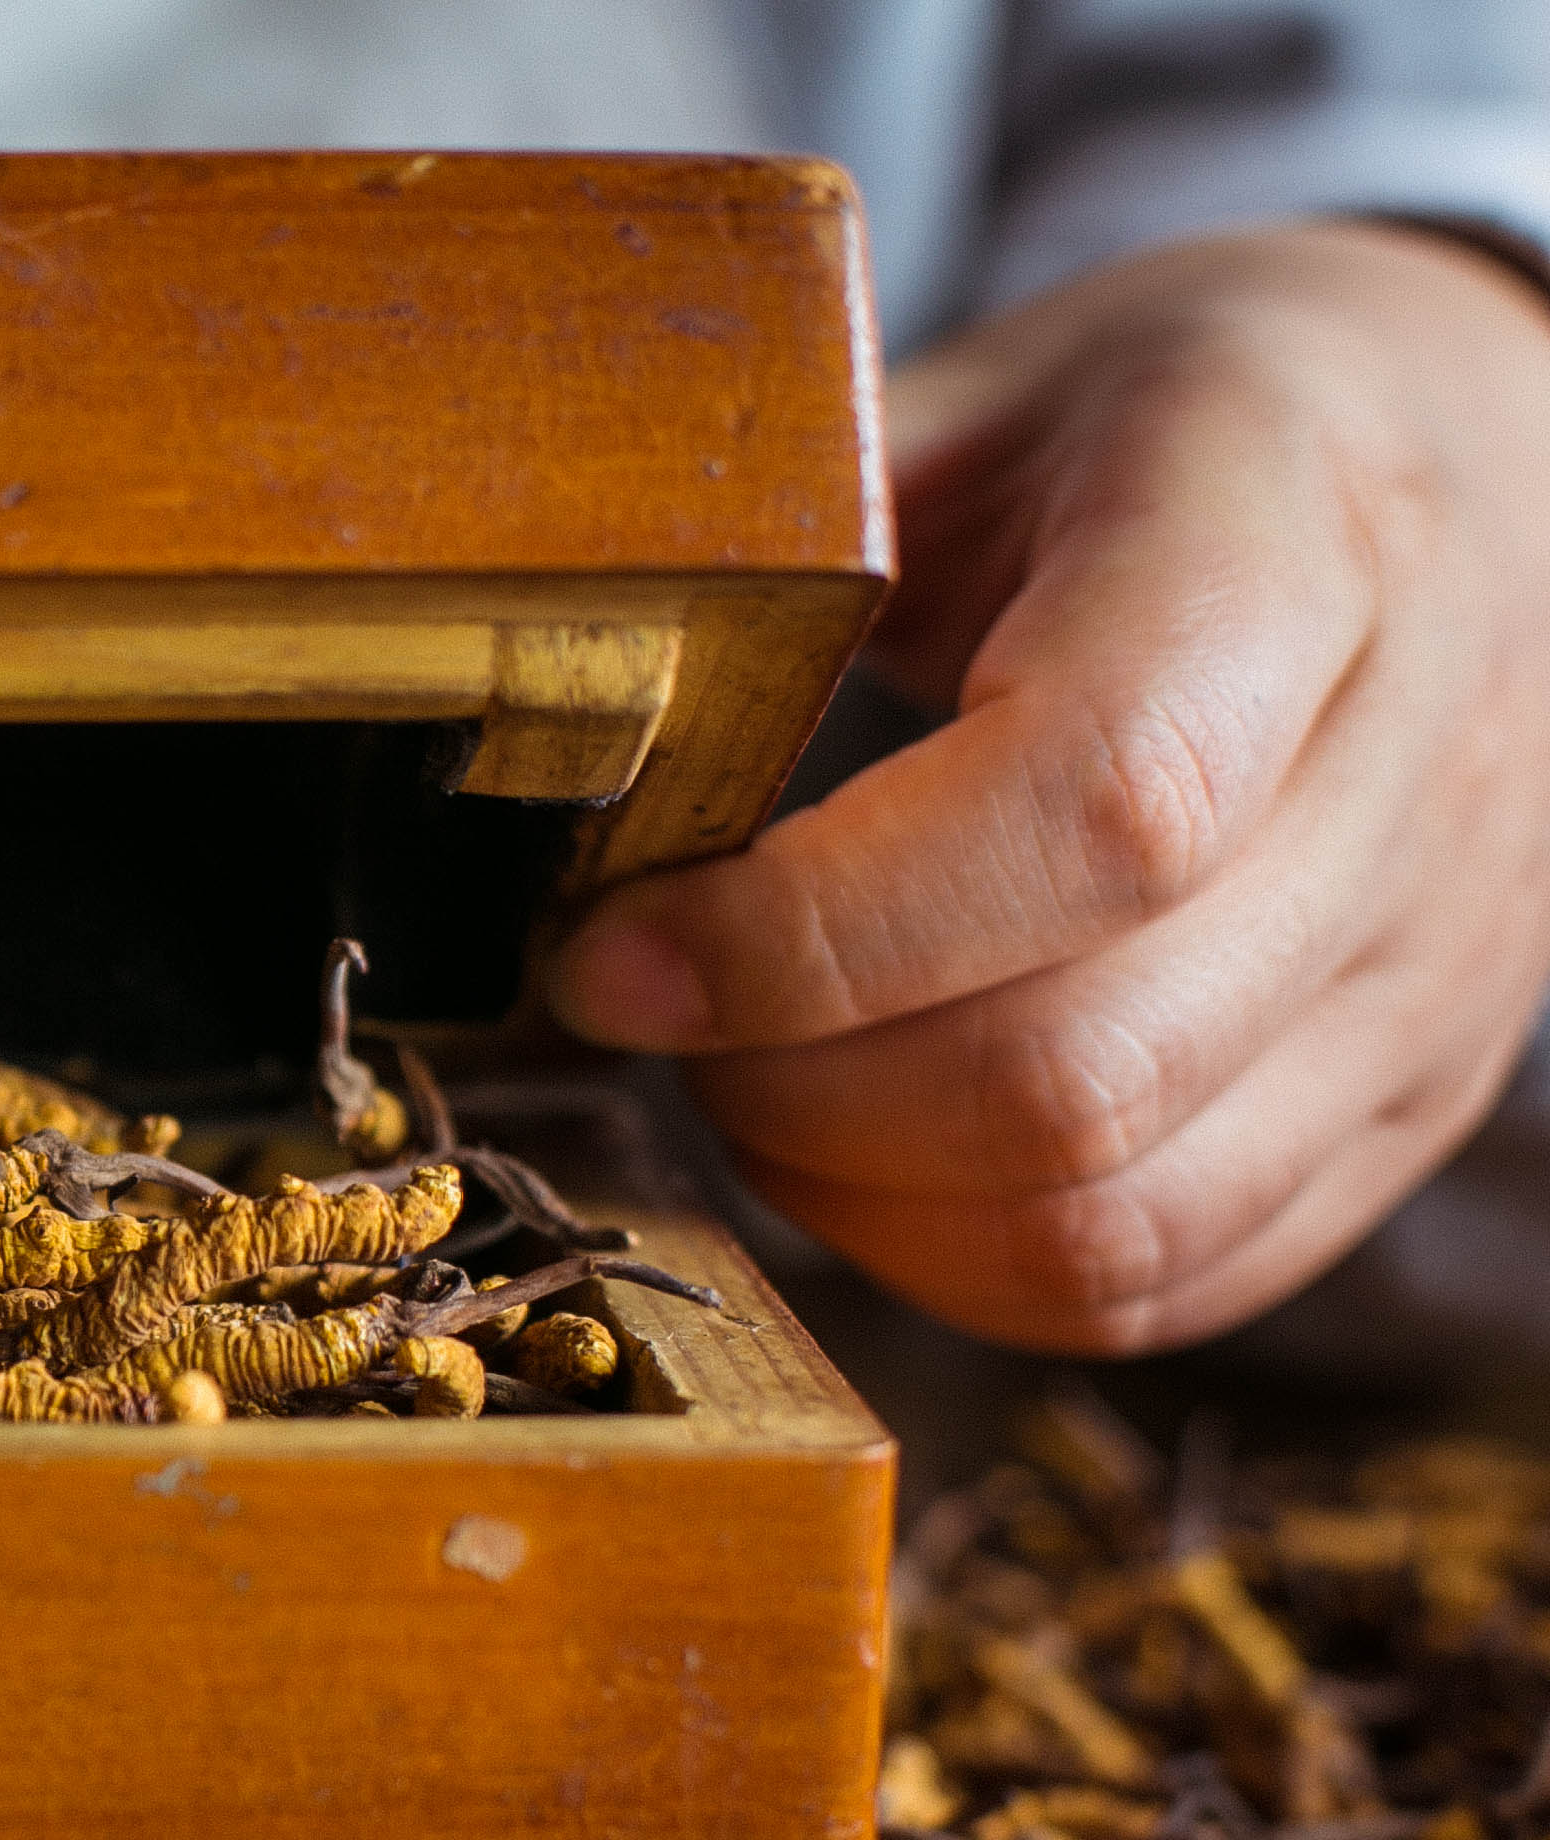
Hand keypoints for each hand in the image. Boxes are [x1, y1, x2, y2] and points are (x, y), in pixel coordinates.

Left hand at [546, 221, 1549, 1354]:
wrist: (1463, 453)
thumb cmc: (1164, 433)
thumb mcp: (977, 396)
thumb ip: (788, 549)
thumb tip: (549, 706)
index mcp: (1294, 543)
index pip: (1093, 811)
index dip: (809, 932)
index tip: (611, 947)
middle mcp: (1414, 781)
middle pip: (1085, 1071)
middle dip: (792, 1092)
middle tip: (653, 1008)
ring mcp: (1439, 971)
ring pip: (1116, 1218)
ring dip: (859, 1195)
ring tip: (745, 1078)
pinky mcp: (1411, 1103)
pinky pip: (1166, 1276)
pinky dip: (961, 1259)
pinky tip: (858, 1150)